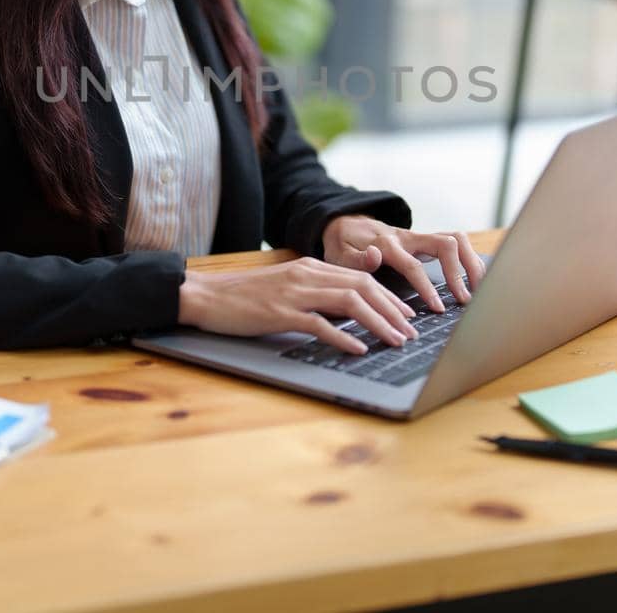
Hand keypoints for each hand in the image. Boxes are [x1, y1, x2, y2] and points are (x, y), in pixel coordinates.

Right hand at [177, 258, 417, 354]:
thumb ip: (314, 294)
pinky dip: (343, 336)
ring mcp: (294, 293)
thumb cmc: (243, 297)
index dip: (389, 296)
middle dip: (393, 310)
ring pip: (349, 303)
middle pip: (363, 287)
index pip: (360, 277)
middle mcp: (306, 275)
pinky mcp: (279, 313)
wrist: (204, 295)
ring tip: (396, 341)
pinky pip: (319, 324)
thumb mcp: (285, 287)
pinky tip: (359, 349)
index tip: (407, 315)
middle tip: (411, 332)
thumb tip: (346, 314)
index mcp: (310, 267)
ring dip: (378, 323)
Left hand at [321, 216, 486, 313]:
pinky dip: (469, 258)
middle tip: (466, 300)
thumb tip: (375, 256)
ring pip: (456, 239)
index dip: (427, 287)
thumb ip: (356, 259)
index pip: (413, 265)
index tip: (438, 308)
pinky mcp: (426, 240)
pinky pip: (455, 243)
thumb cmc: (342, 244)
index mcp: (387, 244)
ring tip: (479, 289)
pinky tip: (474, 278)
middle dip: (460, 272)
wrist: (345, 222)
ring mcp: (420, 236)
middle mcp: (408, 237)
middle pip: (446, 243)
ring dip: (471, 262)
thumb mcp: (338, 253)